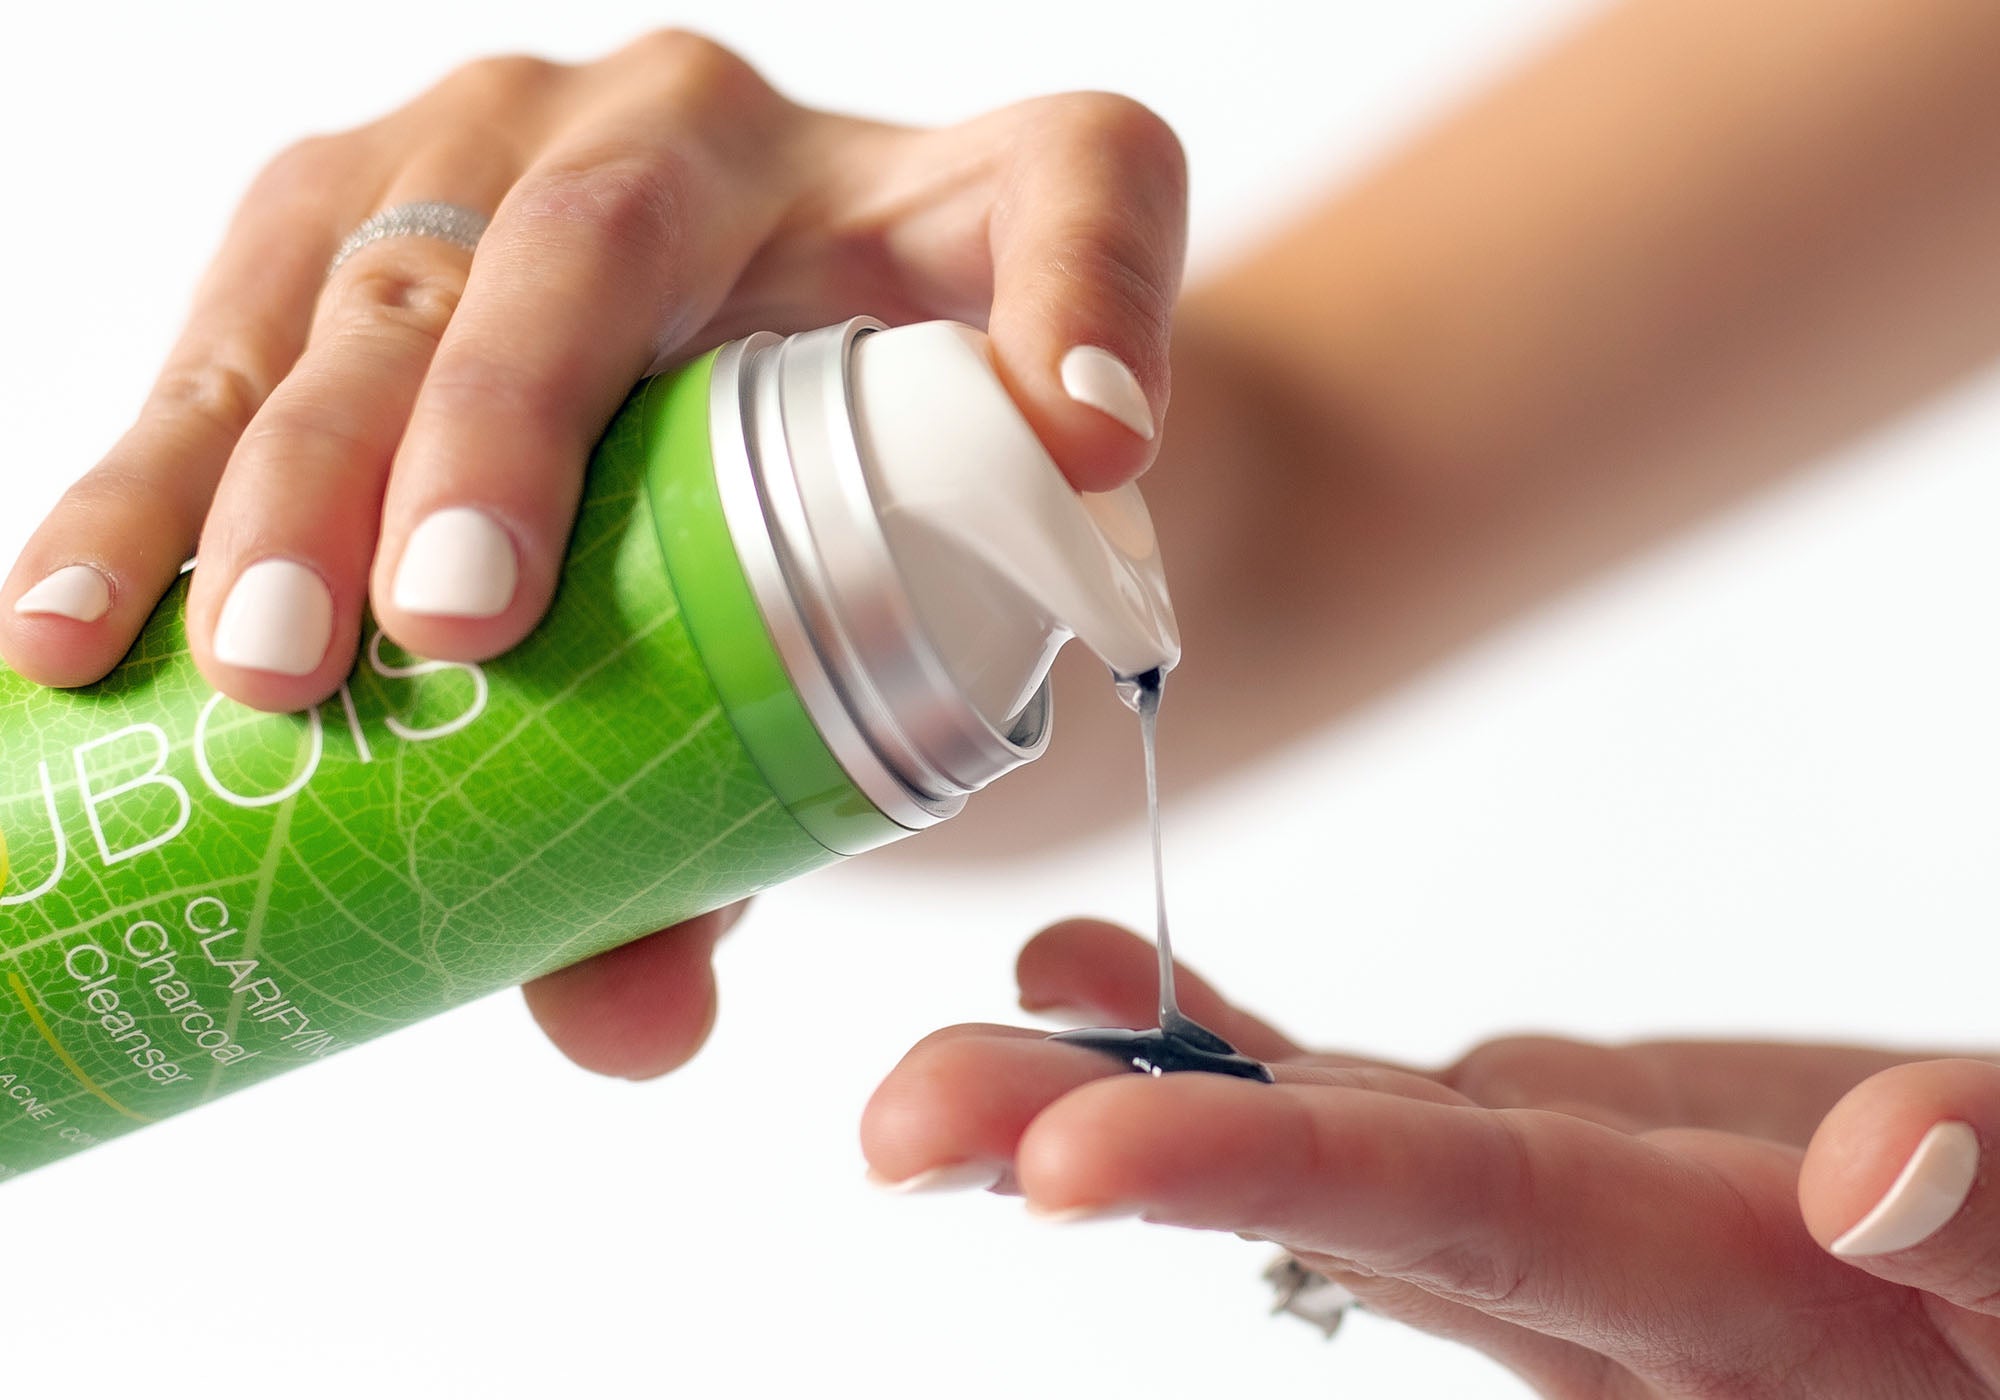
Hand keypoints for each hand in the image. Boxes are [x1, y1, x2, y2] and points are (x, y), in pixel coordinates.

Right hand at [0, 35, 1186, 1078]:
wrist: (786, 385)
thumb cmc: (878, 506)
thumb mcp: (889, 632)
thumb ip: (773, 803)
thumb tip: (633, 1026)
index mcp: (955, 191)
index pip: (1068, 206)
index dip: (1075, 309)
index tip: (1057, 459)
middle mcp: (713, 124)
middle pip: (584, 254)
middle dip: (481, 441)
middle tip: (420, 638)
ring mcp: (513, 141)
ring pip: (365, 263)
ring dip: (261, 467)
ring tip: (189, 661)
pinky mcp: (354, 198)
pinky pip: (234, 304)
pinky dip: (143, 465)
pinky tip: (60, 621)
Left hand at [863, 919, 1999, 1397]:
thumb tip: (1878, 1162)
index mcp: (1705, 1298)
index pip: (1449, 1214)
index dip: (1250, 1175)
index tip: (1056, 1161)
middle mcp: (1578, 1274)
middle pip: (1306, 1190)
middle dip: (1087, 1144)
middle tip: (896, 1121)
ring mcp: (1541, 1215)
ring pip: (1298, 1141)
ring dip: (1110, 1082)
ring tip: (970, 1019)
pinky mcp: (1548, 1158)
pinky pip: (1359, 1102)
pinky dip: (1226, 1042)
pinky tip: (1099, 984)